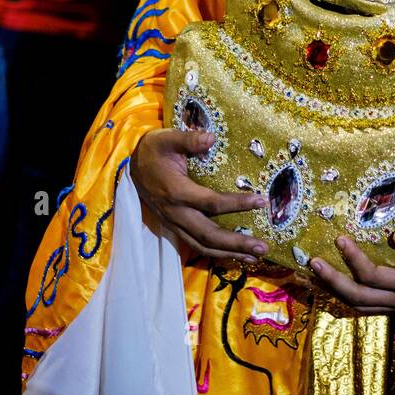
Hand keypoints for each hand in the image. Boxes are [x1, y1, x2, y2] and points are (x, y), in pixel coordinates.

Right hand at [131, 127, 268, 262]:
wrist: (131, 167)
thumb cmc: (154, 151)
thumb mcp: (167, 139)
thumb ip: (189, 140)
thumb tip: (211, 137)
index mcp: (176, 192)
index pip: (211, 203)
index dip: (238, 204)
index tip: (262, 201)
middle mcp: (176, 213)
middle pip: (209, 235)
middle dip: (237, 243)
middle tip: (263, 248)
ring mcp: (174, 223)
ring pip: (203, 246)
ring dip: (230, 253)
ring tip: (255, 257)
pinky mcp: (175, 227)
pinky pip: (196, 245)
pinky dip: (217, 253)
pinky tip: (235, 254)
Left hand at [309, 229, 394, 314]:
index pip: (373, 276)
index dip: (353, 259)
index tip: (340, 239)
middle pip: (359, 297)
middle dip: (334, 280)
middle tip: (314, 263)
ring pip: (362, 306)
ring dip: (338, 292)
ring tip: (319, 276)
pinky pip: (370, 307)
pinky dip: (351, 298)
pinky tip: (340, 286)